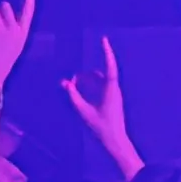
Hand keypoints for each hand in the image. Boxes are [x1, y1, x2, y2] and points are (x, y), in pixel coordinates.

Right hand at [56, 41, 138, 171]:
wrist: (115, 141)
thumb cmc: (101, 127)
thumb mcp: (84, 112)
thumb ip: (74, 97)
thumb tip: (65, 83)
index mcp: (111, 90)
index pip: (110, 67)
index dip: (107, 52)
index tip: (104, 40)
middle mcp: (114, 90)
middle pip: (99, 74)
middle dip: (84, 75)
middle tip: (70, 82)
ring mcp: (113, 94)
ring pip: (98, 80)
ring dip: (85, 81)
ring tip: (72, 86)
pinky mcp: (111, 99)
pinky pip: (99, 87)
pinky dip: (89, 86)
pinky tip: (78, 90)